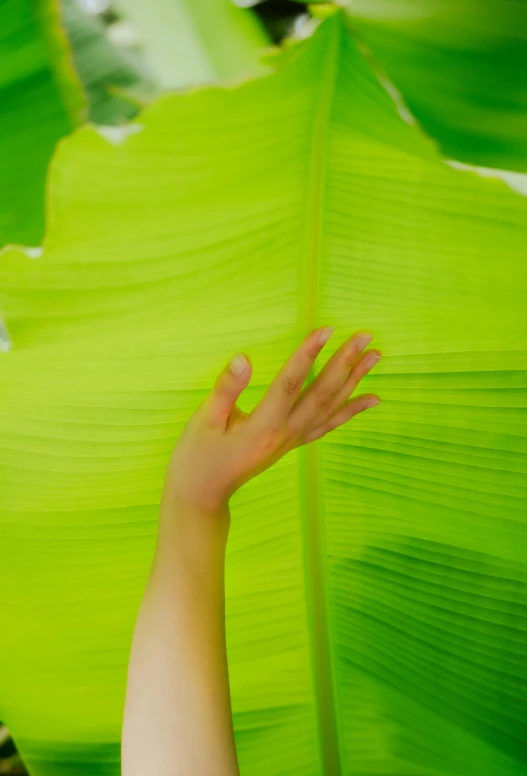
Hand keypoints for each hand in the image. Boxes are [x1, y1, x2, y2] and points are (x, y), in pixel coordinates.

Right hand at [164, 327, 381, 518]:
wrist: (203, 495)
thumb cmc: (198, 456)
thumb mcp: (204, 420)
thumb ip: (226, 389)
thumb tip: (244, 358)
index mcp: (263, 425)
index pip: (291, 383)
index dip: (308, 354)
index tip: (327, 329)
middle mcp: (285, 433)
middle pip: (321, 393)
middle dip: (345, 362)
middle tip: (366, 336)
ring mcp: (292, 440)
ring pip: (331, 407)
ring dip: (354, 380)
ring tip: (375, 356)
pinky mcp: (292, 443)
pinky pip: (329, 425)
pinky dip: (352, 410)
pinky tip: (371, 398)